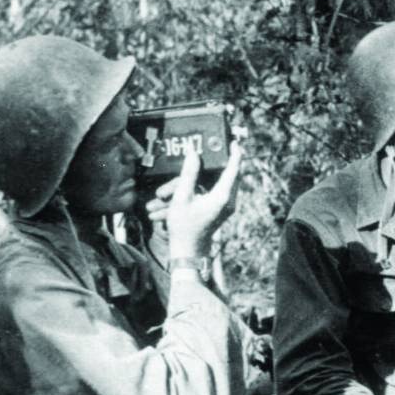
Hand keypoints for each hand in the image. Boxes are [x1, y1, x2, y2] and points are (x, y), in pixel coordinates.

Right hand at [148, 142, 242, 258]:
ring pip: (208, 187)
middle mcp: (227, 201)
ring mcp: (223, 207)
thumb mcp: (182, 197)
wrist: (187, 252)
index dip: (235, 154)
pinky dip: (187, 196)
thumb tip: (194, 153)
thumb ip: (189, 173)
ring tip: (159, 197)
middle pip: (221, 176)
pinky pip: (205, 196)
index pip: (234, 169)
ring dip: (183, 188)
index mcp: (223, 196)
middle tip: (195, 156)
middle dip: (199, 171)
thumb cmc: (184, 228)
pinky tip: (164, 204)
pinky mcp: (217, 210)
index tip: (235, 142)